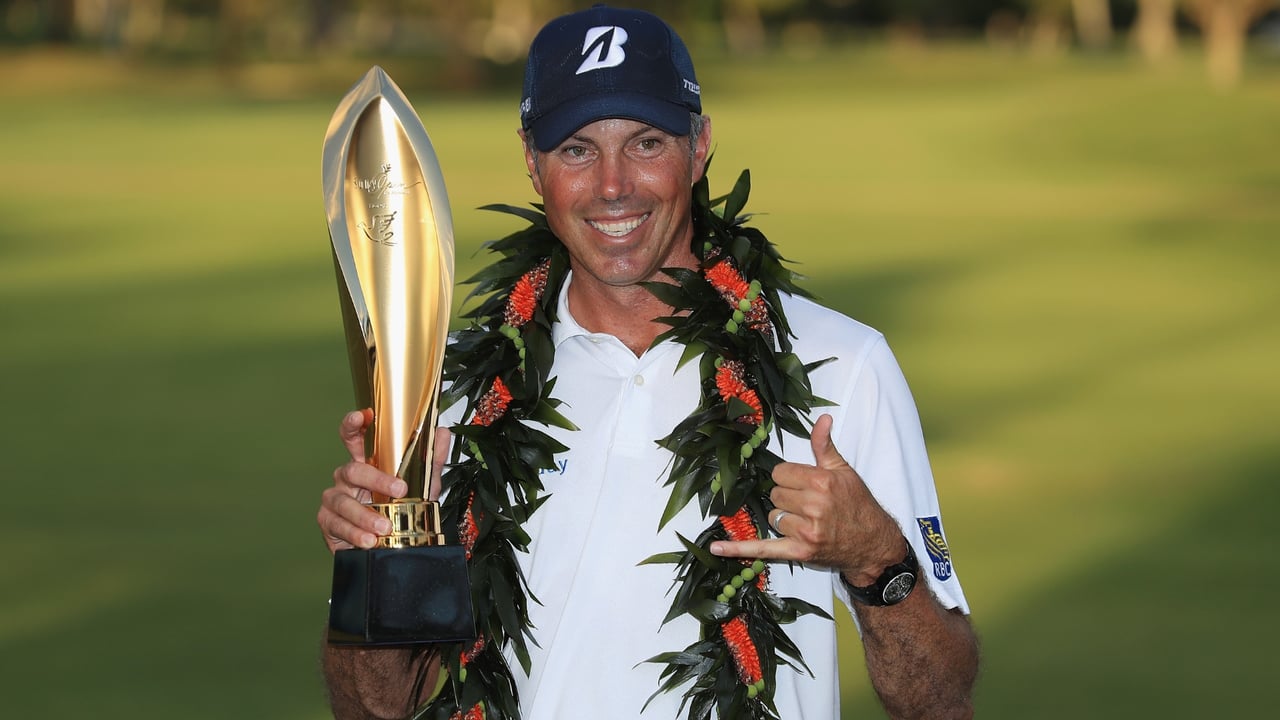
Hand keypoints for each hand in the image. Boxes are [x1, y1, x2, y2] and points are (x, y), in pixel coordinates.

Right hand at [316, 409, 449, 552]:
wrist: (391, 545)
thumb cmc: (401, 510)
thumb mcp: (422, 484)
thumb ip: (431, 458)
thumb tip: (441, 432)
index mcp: (366, 464)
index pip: (355, 438)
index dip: (354, 425)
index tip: (362, 416)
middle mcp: (347, 478)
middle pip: (354, 470)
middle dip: (376, 480)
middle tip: (399, 491)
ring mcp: (335, 499)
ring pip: (343, 501)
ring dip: (365, 515)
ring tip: (384, 528)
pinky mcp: (328, 521)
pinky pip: (337, 525)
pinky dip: (354, 534)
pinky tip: (368, 541)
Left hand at [710, 414, 903, 584]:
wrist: (873, 544)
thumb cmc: (858, 505)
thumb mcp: (844, 471)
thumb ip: (825, 446)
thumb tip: (823, 418)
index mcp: (821, 482)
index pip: (780, 473)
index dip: (789, 478)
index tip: (801, 483)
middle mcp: (813, 506)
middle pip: (775, 494)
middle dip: (787, 498)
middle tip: (807, 504)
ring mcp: (806, 531)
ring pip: (773, 517)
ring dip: (783, 519)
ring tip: (806, 521)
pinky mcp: (799, 552)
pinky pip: (762, 548)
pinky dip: (738, 549)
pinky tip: (717, 548)